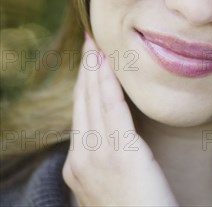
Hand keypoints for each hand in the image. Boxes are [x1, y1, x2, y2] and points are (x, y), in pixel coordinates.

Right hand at [63, 35, 177, 205]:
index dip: (84, 84)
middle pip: (82, 103)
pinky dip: (108, 84)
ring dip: (95, 69)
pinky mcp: (121, 154)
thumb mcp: (116, 183)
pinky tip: (108, 64)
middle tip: (90, 40)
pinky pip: (112, 110)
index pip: (80, 115)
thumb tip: (123, 135)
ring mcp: (97, 157)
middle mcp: (81, 160)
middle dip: (86, 69)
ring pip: (93, 101)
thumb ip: (113, 158)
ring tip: (97, 43)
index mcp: (77, 167)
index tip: (89, 59)